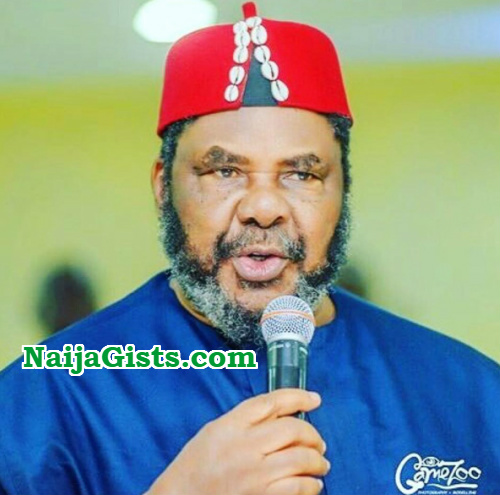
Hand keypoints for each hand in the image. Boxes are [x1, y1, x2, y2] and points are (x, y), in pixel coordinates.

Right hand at [146, 388, 328, 494]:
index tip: (315, 399)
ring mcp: (255, 473)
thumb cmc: (197, 464)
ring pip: (301, 458)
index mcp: (233, 423)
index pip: (273, 402)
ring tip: (320, 464)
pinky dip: (312, 485)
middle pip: (293, 429)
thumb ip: (247, 419)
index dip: (299, 397)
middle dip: (313, 435)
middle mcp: (246, 445)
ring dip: (317, 461)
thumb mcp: (217, 429)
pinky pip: (298, 487)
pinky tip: (313, 484)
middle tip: (318, 443)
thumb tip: (283, 415)